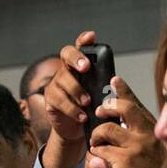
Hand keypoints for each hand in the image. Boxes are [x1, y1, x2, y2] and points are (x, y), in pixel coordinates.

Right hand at [44, 30, 99, 146]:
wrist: (77, 131)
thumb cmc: (91, 110)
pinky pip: (59, 99)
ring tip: (87, 102)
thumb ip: (103, 85)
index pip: (80, 46)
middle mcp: (67, 69)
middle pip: (66, 54)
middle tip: (86, 67)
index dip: (84, 40)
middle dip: (77, 58)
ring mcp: (56, 83)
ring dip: (77, 90)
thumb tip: (115, 82)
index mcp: (81, 66)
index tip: (92, 36)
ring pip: (63, 78)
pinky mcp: (51, 99)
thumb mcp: (101, 95)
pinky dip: (72, 109)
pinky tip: (82, 115)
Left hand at [88, 76, 166, 167]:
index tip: (114, 80)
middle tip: (99, 112)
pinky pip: (102, 151)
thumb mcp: (151, 153)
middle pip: (123, 108)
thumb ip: (132, 141)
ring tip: (96, 144)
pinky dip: (97, 155)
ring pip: (107, 129)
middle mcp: (147, 134)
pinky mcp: (125, 160)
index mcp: (154, 130)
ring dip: (97, 135)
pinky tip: (99, 163)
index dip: (124, 90)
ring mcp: (136, 146)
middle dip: (107, 106)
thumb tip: (116, 132)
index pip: (137, 104)